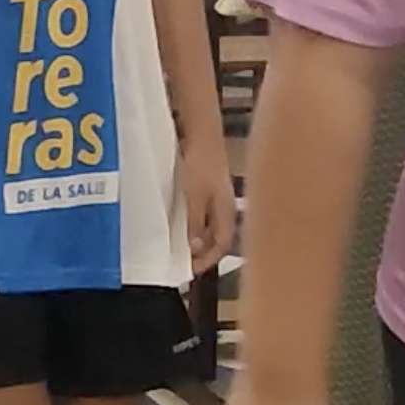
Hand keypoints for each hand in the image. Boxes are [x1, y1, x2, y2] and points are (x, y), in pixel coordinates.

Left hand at [179, 136, 236, 276]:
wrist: (203, 133)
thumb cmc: (200, 165)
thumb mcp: (194, 198)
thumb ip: (195, 224)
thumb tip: (195, 249)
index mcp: (227, 213)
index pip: (221, 246)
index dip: (206, 261)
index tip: (189, 271)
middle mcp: (226, 207)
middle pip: (216, 238)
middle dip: (201, 252)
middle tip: (182, 261)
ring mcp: (218, 196)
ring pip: (210, 225)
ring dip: (196, 237)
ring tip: (177, 244)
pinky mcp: (209, 186)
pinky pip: (203, 212)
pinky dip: (193, 221)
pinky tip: (179, 220)